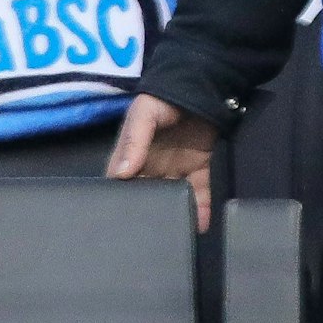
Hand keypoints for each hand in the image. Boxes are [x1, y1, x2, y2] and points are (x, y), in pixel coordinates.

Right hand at [106, 93, 219, 232]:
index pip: (121, 186)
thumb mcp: (142, 114)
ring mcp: (176, 169)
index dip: (120, 204)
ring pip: (174, 198)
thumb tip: (122, 174)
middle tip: (152, 240)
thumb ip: (133, 141)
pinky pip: (199, 191)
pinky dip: (201, 208)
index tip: (122, 226)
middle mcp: (152, 168)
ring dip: (176, 215)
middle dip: (150, 216)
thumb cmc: (163, 98)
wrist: (202, 82)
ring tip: (178, 237)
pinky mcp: (199, 167)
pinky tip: (201, 224)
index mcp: (132, 157)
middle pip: (148, 197)